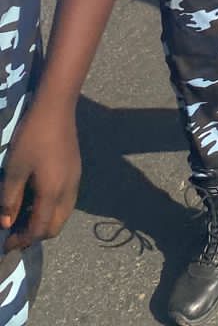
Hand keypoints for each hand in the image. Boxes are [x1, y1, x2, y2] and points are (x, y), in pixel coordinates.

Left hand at [0, 102, 80, 251]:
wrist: (56, 108)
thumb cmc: (32, 138)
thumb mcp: (14, 169)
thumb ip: (9, 199)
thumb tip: (6, 223)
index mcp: (52, 194)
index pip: (39, 229)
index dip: (21, 241)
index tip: (6, 244)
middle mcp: (68, 192)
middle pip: (55, 227)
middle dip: (35, 235)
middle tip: (15, 232)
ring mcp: (75, 180)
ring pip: (62, 214)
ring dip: (45, 221)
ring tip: (24, 215)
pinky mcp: (76, 170)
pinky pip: (65, 200)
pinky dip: (51, 208)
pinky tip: (37, 196)